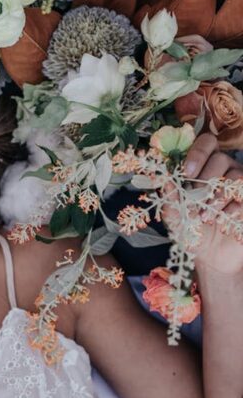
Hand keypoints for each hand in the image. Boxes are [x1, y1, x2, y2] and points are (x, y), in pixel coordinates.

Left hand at [182, 133, 242, 274]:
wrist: (209, 255)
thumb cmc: (188, 227)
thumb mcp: (172, 212)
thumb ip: (169, 193)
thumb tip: (161, 175)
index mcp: (203, 165)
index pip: (206, 142)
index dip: (197, 153)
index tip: (186, 173)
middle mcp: (224, 169)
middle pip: (221, 159)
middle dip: (205, 180)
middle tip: (195, 201)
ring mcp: (241, 184)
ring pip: (237, 175)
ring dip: (218, 196)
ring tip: (205, 216)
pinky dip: (232, 208)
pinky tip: (221, 220)